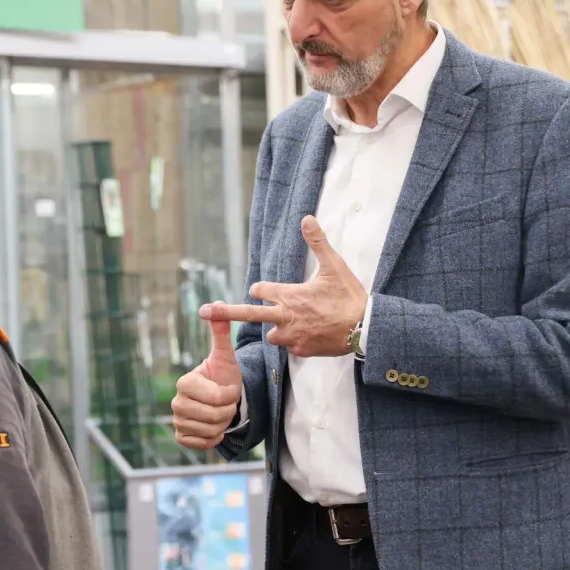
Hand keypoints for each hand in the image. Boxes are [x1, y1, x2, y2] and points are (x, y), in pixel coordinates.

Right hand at [171, 306, 241, 449]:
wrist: (222, 398)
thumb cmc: (223, 375)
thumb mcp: (225, 355)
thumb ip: (221, 331)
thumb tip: (217, 304)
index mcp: (184, 382)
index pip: (216, 398)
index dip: (230, 395)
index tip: (230, 388)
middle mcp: (176, 402)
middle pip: (214, 416)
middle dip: (228, 411)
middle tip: (226, 403)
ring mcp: (177, 420)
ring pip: (210, 431)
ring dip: (223, 424)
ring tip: (220, 412)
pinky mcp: (181, 437)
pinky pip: (203, 444)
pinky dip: (214, 438)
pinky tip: (214, 427)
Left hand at [201, 216, 366, 357]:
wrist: (365, 328)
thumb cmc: (349, 296)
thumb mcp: (334, 266)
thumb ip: (317, 242)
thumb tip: (306, 218)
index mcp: (289, 295)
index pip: (260, 290)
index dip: (260, 290)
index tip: (260, 291)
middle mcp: (284, 317)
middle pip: (248, 314)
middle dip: (225, 312)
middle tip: (204, 311)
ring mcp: (292, 336)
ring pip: (271, 335)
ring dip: (276, 329)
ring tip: (291, 324)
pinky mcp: (301, 351)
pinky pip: (289, 347)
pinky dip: (295, 341)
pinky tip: (309, 335)